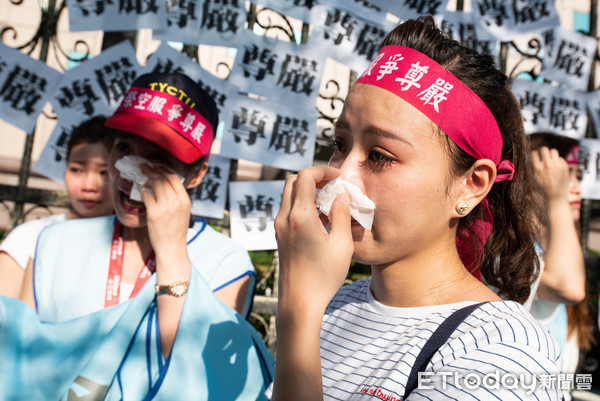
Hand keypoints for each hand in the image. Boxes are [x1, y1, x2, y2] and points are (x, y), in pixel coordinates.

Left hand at [140, 164, 189, 260]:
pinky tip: (141, 191)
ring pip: (155, 183)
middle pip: (163, 178)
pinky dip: (142, 191)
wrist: (172, 248)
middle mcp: (177, 201)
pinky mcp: (154, 213)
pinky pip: (146, 194)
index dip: (163, 169)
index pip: (174, 178)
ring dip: (146, 178)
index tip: (155, 166)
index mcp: (185, 200)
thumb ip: (177, 198)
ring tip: (141, 176)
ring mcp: (166, 207)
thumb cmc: (175, 231)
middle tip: (144, 167)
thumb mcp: (183, 212)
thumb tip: (164, 184)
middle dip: (152, 170)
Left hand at [274, 165, 353, 317]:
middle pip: (292, 181)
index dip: (322, 170)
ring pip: (289, 194)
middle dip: (313, 177)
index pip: (305, 177)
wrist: (299, 303)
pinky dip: (303, 204)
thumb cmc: (323, 277)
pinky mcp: (280, 235)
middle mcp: (285, 218)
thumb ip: (342, 215)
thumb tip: (342, 196)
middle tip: (333, 184)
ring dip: (308, 190)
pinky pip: (289, 209)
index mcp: (300, 217)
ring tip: (330, 201)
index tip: (338, 177)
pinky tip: (322, 217)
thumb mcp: (342, 245)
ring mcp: (279, 227)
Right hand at [531, 146, 569, 202]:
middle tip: (543, 155)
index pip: (534, 153)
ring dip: (551, 154)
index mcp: (537, 168)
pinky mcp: (564, 167)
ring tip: (551, 159)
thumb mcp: (534, 178)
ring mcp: (556, 165)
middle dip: (543, 151)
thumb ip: (532, 167)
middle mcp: (547, 165)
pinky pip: (560, 158)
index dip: (534, 154)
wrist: (556, 196)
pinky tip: (557, 167)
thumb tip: (532, 157)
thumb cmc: (543, 188)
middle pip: (544, 149)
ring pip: (553, 151)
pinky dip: (558, 161)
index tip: (535, 156)